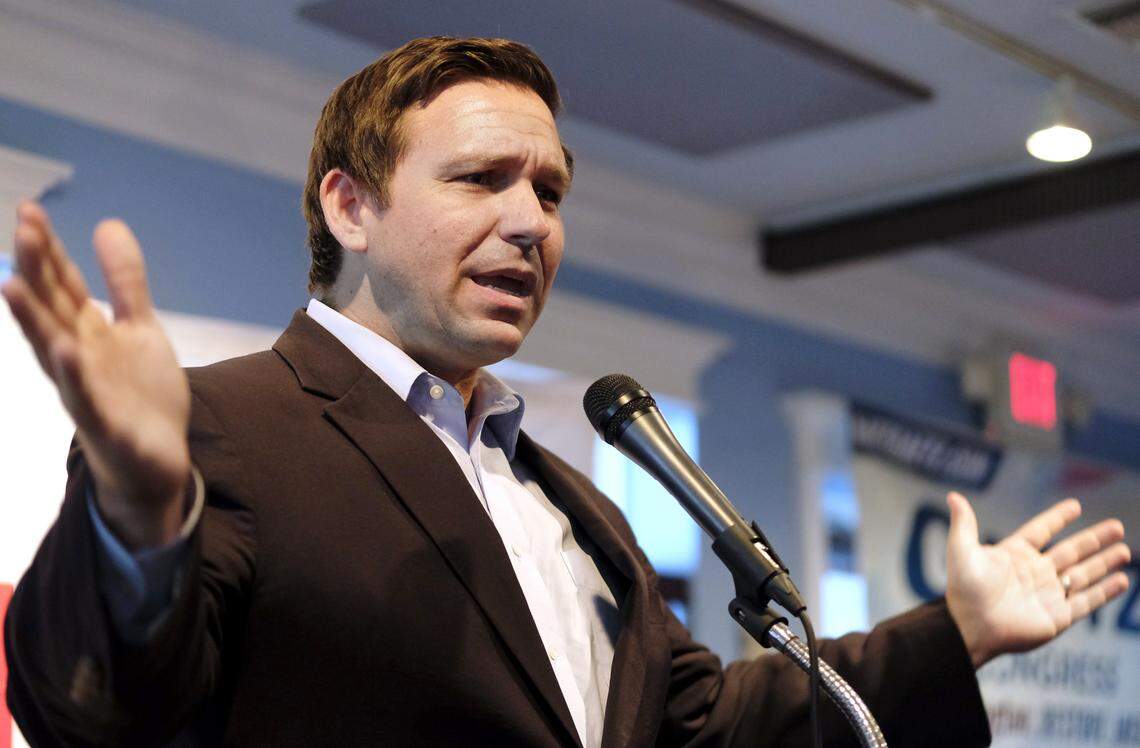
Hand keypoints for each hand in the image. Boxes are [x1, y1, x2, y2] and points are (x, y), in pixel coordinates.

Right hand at [2, 201, 189, 547]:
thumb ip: (124, 283)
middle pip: (51, 311)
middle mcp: (78, 359)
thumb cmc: (138, 394)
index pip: (61, 287)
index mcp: (86, 334)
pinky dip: (77, 379)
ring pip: (54, 353)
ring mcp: (88, 392)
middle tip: (24, 229)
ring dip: (34, 321)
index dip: (49, 250)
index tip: (30, 210)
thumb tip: (108, 225)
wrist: (153, 461)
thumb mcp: (138, 329)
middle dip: (36, 271)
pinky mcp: (108, 426)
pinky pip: (87, 401)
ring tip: (13, 285)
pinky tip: (68, 354)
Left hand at [945, 491, 1130, 667]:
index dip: (1057, 519)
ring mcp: (1048, 594)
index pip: (1041, 531)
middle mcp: (1035, 573)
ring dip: (1104, 562)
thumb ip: (964, 523)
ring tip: (1124, 550)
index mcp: (1014, 555)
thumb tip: (954, 496)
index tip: (1075, 506)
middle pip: (1071, 551)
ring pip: (1083, 574)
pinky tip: (1121, 580)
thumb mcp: (962, 550)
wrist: (971, 627)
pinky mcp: (1058, 617)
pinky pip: (1087, 602)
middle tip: (1117, 526)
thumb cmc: (964, 589)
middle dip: (1094, 539)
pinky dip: (1105, 591)